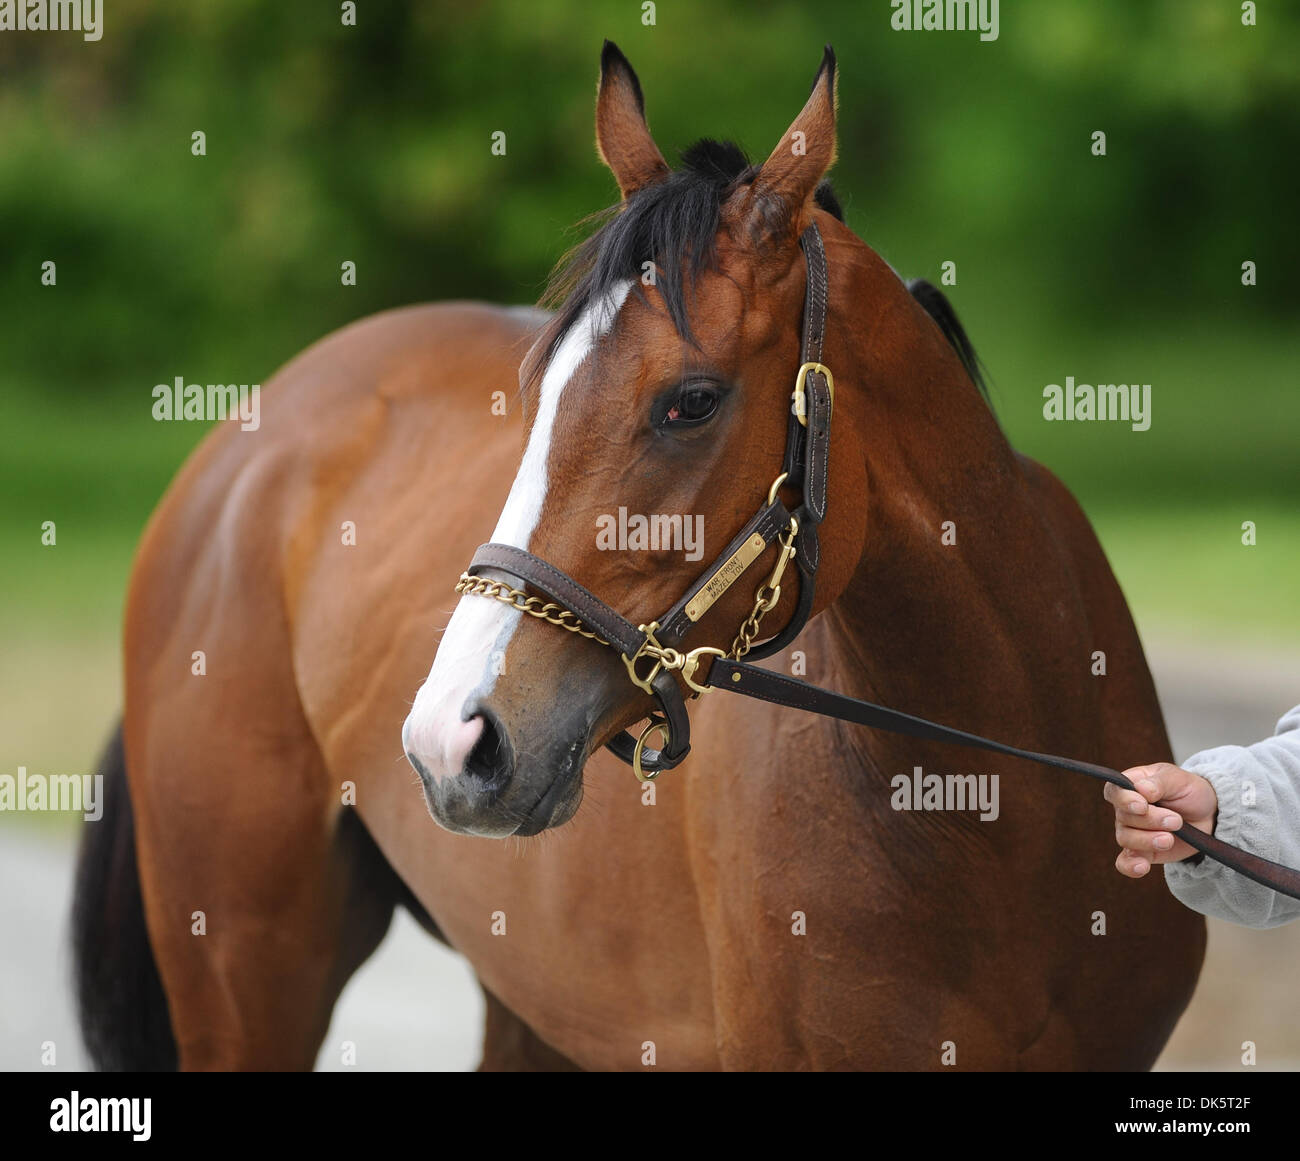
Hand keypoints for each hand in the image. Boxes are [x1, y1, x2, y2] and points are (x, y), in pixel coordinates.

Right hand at [1103, 762, 1218, 878]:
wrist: (1208, 815)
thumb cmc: (1188, 791)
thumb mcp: (1178, 779)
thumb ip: (1159, 782)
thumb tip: (1140, 789)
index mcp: (1130, 786)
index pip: (1114, 792)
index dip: (1124, 800)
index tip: (1142, 806)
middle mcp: (1125, 810)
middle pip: (1123, 818)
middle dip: (1150, 821)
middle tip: (1175, 820)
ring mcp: (1132, 832)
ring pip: (1125, 839)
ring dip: (1148, 840)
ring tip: (1169, 839)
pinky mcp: (1142, 852)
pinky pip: (1125, 863)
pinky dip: (1131, 866)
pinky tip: (1142, 867)